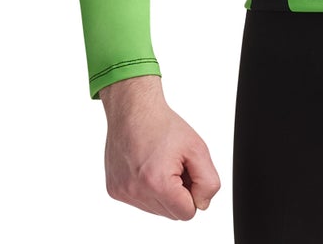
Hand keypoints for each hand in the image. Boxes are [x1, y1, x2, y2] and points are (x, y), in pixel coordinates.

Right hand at [100, 74, 220, 219]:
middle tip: (173, 164)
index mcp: (157, 183)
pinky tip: (146, 167)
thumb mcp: (198, 148)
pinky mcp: (114, 190)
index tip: (186, 170)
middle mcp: (136, 191)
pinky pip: (140, 202)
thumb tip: (202, 204)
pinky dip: (147, 189)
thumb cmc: (163, 125)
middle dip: (178, 192)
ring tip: (159, 164)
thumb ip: (208, 182)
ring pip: (156, 210)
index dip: (193, 192)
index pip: (187, 214)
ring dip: (163, 192)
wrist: (133, 109)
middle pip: (171, 214)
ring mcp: (123, 192)